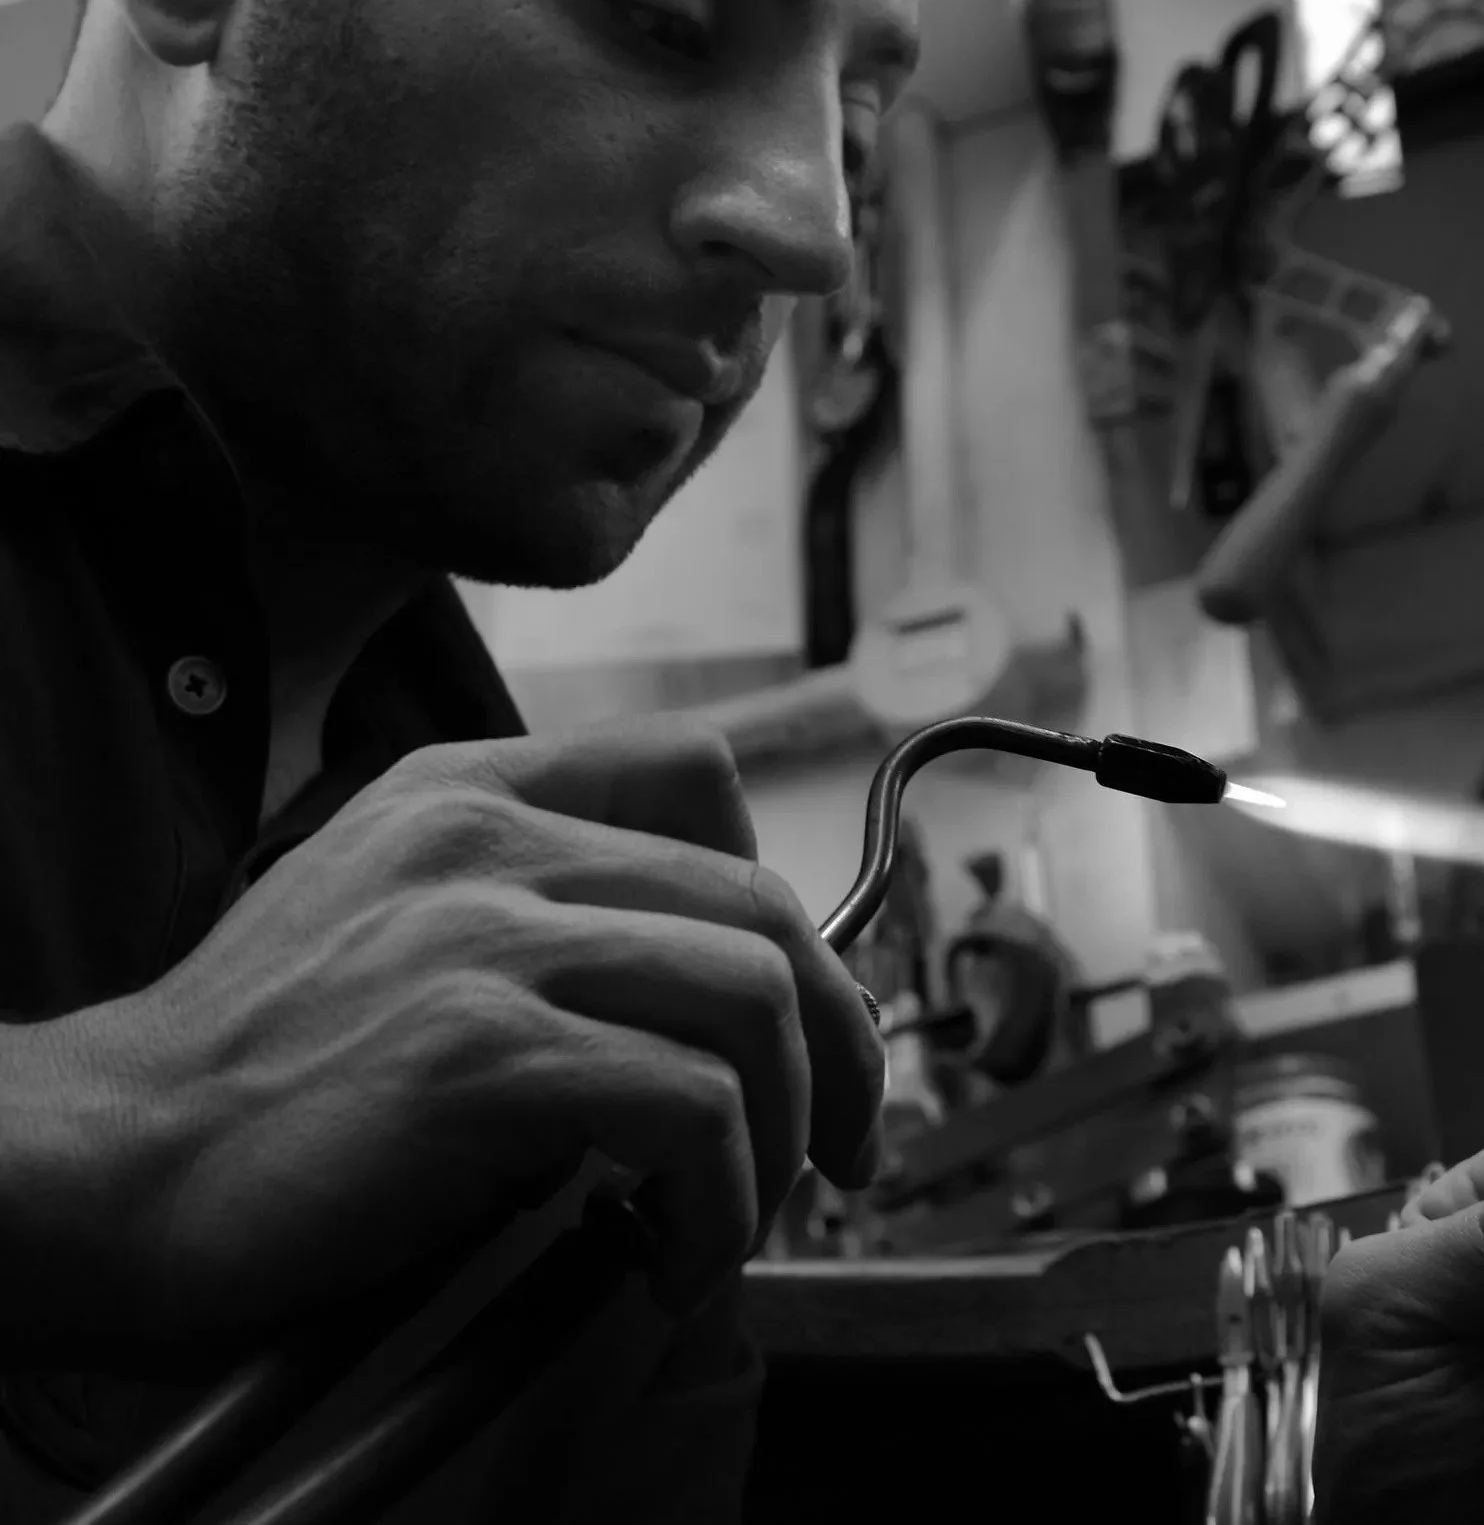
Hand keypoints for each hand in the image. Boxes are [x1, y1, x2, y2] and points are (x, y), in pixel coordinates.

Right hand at [36, 719, 882, 1368]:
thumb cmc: (261, 1072)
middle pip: (761, 905)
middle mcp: (489, 841)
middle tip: (838, 1140)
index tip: (790, 1000)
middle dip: (839, 1039)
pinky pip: (690, 1106)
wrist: (105, 1165)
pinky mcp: (478, 1053)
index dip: (776, 894)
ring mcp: (484, 937)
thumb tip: (698, 988)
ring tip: (733, 1217)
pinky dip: (720, 1196)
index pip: (698, 771)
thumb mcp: (395, 920)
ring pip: (752, 996)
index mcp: (471, 791)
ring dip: (782, 1133)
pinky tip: (671, 1252)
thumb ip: (530, 907)